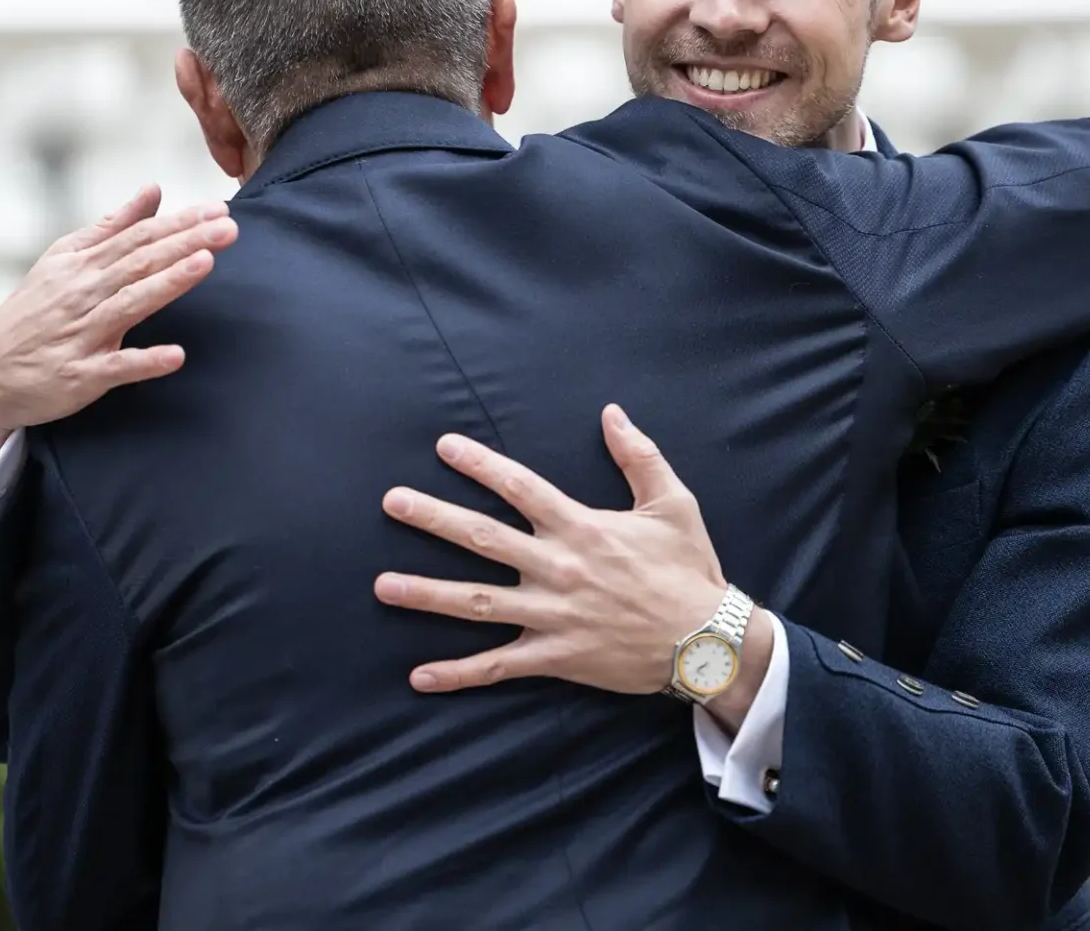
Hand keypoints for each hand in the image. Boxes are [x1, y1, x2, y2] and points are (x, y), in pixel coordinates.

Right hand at [0, 185, 237, 475]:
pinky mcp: (80, 374)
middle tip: (228, 227)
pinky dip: (145, 361)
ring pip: (131, 304)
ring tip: (205, 263)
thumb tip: (154, 190)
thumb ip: (112, 226)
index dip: (180, 222)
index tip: (219, 209)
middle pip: (141, 262)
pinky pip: (116, 366)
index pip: (139, 237)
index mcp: (84, 264)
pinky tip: (176, 355)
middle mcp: (84, 293)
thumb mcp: (66, 259)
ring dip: (168, 283)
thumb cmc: (36, 308)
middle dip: (186, 242)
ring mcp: (82, 334)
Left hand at [374, 405, 769, 726]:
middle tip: (392, 503)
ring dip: (427, 594)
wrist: (707, 641)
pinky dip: (458, 673)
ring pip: (477, 603)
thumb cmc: (690, 570)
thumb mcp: (673, 503)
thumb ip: (638, 456)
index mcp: (582, 527)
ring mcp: (552, 615)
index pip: (520, 487)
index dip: (480, 465)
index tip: (444, 447)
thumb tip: (612, 413)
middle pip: (483, 539)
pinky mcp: (555, 657)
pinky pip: (498, 666)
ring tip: (382, 586)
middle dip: (433, 519)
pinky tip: (419, 676)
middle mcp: (558, 568)